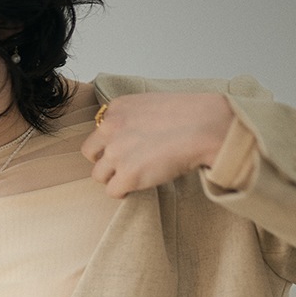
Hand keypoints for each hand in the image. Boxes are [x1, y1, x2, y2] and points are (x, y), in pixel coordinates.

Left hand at [81, 93, 232, 197]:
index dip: (110, 144)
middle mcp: (111, 129)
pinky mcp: (127, 175)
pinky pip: (112, 191)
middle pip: (90, 154)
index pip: (98, 131)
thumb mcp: (152, 104)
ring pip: (98, 175)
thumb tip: (132, 137)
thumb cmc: (190, 115)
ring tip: (135, 177)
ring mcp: (116, 153)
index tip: (126, 149)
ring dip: (114, 178)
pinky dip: (124, 192)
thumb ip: (134, 118)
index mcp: (117, 108)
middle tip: (125, 166)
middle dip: (105, 162)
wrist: (205, 127)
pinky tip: (138, 186)